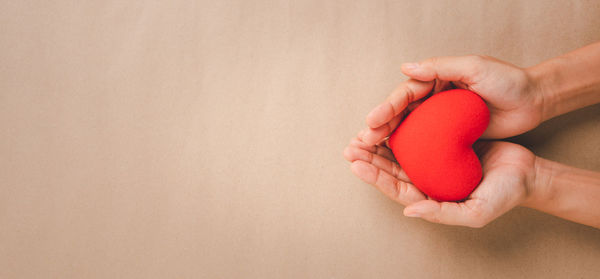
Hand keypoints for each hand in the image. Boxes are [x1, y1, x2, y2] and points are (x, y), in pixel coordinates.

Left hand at [344, 138, 536, 227]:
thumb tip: (409, 212)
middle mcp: (427, 181)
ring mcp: (433, 163)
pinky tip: (388, 121)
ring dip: (378, 145)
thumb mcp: (476, 212)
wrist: (527, 172)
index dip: (375, 177)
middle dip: (369, 159)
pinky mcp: (442, 145)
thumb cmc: (504, 194)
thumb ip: (442, 214)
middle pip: (391, 170)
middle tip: (350, 147)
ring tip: (360, 135)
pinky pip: (416, 136)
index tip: (357, 164)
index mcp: (430, 198)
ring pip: (399, 153)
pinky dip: (401, 130)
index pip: (396, 189)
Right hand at [360, 55, 544, 144]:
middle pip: (399, 114)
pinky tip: (393, 163)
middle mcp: (433, 99)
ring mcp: (439, 119)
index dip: (386, 107)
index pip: (405, 94)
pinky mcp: (449, 136)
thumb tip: (406, 67)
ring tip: (367, 155)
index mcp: (435, 80)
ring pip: (407, 130)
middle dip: (378, 128)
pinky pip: (423, 144)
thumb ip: (441, 67)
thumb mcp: (475, 67)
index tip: (371, 122)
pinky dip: (407, 152)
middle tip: (361, 143)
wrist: (534, 100)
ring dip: (386, 142)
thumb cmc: (507, 80)